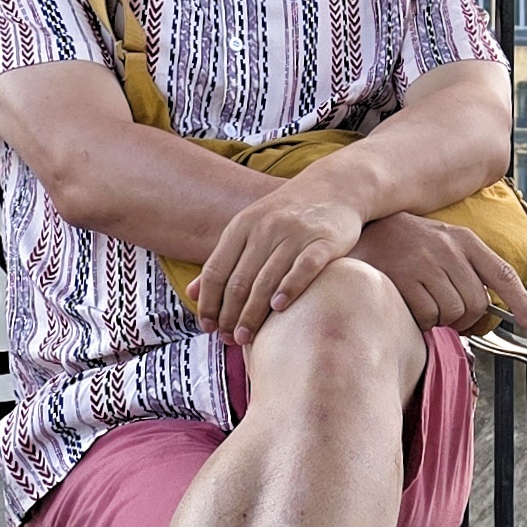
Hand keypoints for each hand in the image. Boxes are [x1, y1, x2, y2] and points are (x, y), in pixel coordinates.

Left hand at [188, 191, 364, 342]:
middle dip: (229, 315)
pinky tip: (279, 308)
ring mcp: (295, 233)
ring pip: (267, 279)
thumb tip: (192, 293)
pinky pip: (304, 268)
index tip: (207, 327)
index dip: (208, 302)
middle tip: (228, 339)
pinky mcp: (324, 241)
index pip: (216, 271)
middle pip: (239, 280)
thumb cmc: (287, 215)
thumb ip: (223, 260)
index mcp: (242, 226)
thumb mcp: (250, 228)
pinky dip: (289, 289)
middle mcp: (266, 228)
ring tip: (246, 337)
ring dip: (253, 312)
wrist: (335, 187)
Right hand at [353, 214, 526, 333]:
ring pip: (454, 311)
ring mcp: (425, 261)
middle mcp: (448, 248)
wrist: (358, 230)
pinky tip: (410, 308)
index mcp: (464, 240)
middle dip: (467, 320)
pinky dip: (423, 321)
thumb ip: (466, 269)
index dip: (521, 302)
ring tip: (425, 308)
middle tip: (449, 320)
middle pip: (477, 303)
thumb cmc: (404, 245)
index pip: (502, 274)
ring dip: (442, 321)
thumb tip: (486, 310)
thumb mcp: (441, 244)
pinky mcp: (403, 276)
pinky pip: (427, 315)